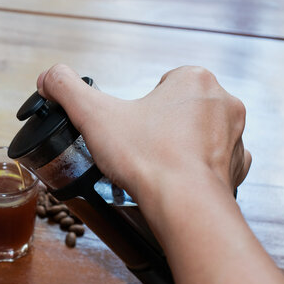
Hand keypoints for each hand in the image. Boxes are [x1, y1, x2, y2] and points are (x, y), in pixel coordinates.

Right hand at [36, 64, 250, 229]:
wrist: (183, 206)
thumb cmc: (146, 158)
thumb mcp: (93, 115)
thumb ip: (67, 88)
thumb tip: (47, 76)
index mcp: (194, 80)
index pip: (162, 84)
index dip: (141, 107)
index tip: (130, 127)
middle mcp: (222, 102)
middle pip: (180, 108)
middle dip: (160, 125)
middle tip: (140, 147)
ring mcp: (235, 136)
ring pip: (198, 133)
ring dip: (180, 145)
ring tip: (156, 164)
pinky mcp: (236, 167)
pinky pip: (214, 160)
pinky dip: (197, 168)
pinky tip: (178, 178)